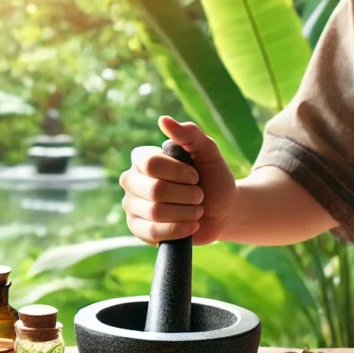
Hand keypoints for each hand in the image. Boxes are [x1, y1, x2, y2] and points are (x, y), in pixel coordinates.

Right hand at [120, 117, 237, 244]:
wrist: (222, 211)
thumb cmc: (213, 179)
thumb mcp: (209, 152)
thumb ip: (190, 134)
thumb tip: (164, 120)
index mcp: (143, 158)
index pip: (150, 163)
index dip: (178, 172)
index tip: (195, 176)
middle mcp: (132, 180)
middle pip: (154, 190)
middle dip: (186, 195)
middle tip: (199, 195)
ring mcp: (132, 205)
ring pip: (155, 212)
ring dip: (186, 212)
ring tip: (196, 210)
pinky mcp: (137, 229)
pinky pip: (152, 232)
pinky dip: (178, 229)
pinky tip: (191, 225)